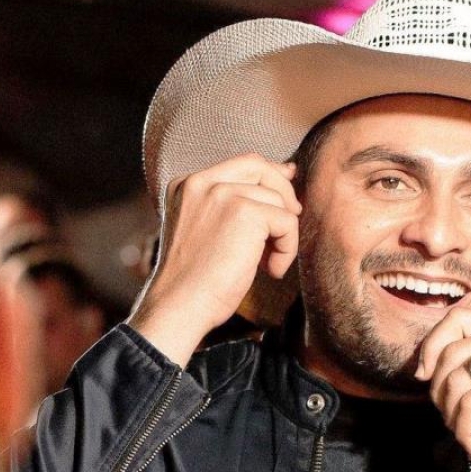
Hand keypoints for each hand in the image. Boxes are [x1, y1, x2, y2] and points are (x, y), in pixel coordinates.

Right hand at [128, 154, 300, 364]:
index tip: (287, 195)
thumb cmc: (194, 281)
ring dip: (282, 235)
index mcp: (187, 185)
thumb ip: (231, 205)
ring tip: (266, 264)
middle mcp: (201, 182)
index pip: (241, 165)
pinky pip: (287, 222)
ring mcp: (222, 194)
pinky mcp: (244, 211)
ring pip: (278, 201)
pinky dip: (287, 249)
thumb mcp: (205, 230)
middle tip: (291, 223)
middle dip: (284, 192)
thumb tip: (282, 178)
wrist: (179, 306)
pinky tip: (270, 271)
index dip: (270, 175)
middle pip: (260, 167)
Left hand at [415, 308, 470, 471]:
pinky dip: (465, 429)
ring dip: (452, 414)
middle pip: (451, 350)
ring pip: (456, 377)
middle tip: (453, 418)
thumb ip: (468, 362)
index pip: (456, 319)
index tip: (425, 377)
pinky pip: (470, 402)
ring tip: (468, 432)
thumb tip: (421, 366)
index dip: (431, 347)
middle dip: (440, 390)